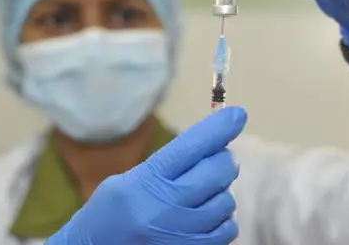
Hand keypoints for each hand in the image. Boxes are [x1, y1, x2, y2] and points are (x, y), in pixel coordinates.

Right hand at [46, 107, 246, 244]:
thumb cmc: (110, 214)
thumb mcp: (128, 181)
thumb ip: (168, 165)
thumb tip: (211, 145)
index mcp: (146, 181)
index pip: (191, 146)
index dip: (218, 128)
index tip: (238, 115)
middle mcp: (166, 207)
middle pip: (217, 171)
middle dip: (222, 160)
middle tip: (217, 160)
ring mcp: (182, 234)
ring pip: (226, 201)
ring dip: (219, 193)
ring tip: (199, 196)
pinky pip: (227, 229)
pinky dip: (221, 220)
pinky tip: (203, 218)